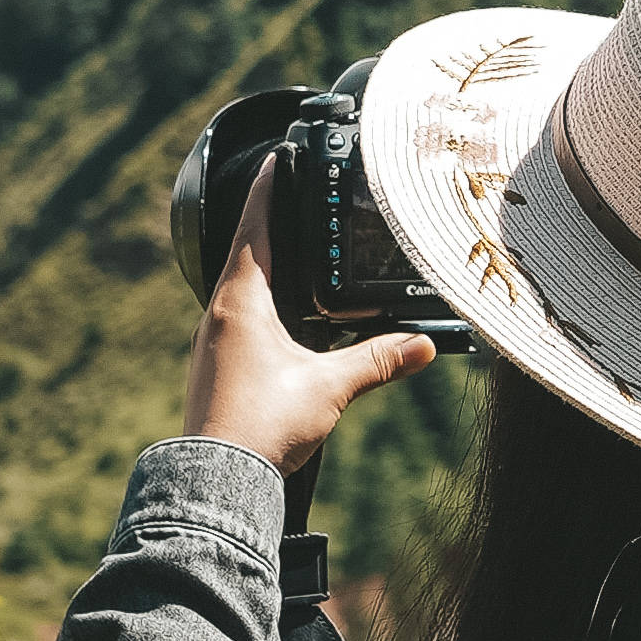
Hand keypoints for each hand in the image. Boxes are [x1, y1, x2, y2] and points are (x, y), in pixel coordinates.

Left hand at [183, 156, 436, 474]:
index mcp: (241, 302)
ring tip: (300, 250)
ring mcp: (215, 340)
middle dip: (273, 224)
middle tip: (298, 197)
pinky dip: (267, 303)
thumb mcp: (330, 387)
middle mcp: (220, 313)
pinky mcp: (219, 366)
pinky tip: (291, 318)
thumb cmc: (261, 426)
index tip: (281, 159)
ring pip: (244, 286)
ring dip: (270, 266)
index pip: (255, 227)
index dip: (270, 190)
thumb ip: (378, 359)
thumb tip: (424, 344)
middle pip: (248, 252)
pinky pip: (243, 317)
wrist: (218, 481)